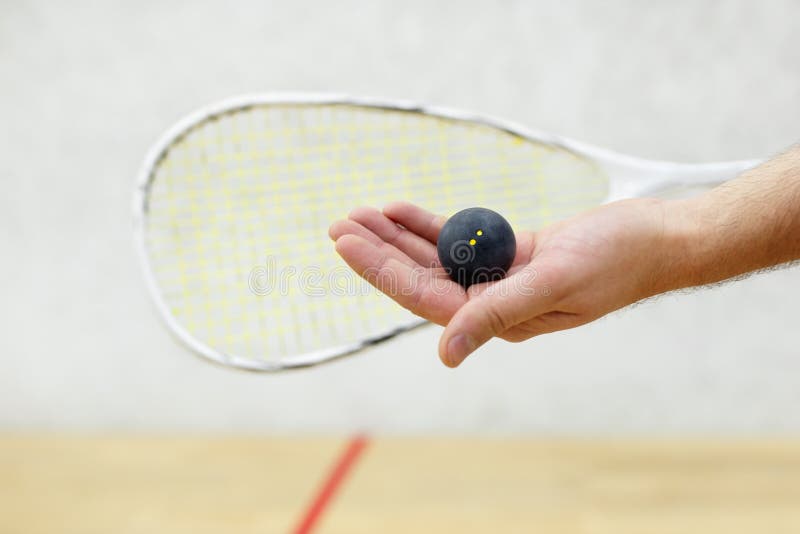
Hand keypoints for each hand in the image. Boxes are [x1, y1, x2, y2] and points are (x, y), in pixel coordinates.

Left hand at [329, 199, 678, 366]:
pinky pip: (460, 239)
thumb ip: (498, 314)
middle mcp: (493, 303)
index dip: (382, 269)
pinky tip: (400, 209)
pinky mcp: (510, 255)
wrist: (655, 240)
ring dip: (397, 236)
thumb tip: (446, 353)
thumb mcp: (555, 283)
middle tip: (337, 225)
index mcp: (499, 319)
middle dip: (378, 251)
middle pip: (421, 277)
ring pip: (434, 257)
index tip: (346, 243)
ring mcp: (500, 279)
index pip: (425, 295)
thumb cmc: (617, 260)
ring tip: (360, 213)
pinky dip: (430, 225)